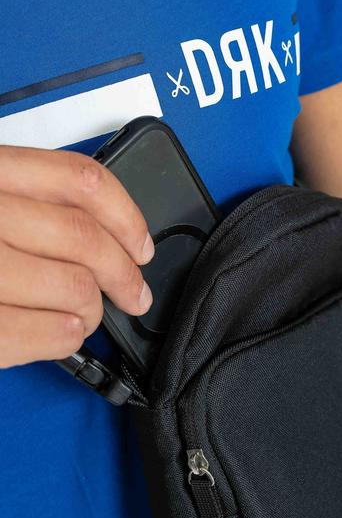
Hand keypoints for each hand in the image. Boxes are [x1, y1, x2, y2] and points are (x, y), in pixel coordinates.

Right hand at [0, 146, 153, 367]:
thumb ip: (25, 205)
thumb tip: (103, 237)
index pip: (79, 180)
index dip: (126, 216)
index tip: (141, 245)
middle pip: (83, 240)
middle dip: (124, 275)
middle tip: (135, 292)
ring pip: (73, 288)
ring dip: (94, 310)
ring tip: (86, 314)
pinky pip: (46, 333)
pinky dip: (68, 337)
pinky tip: (65, 333)